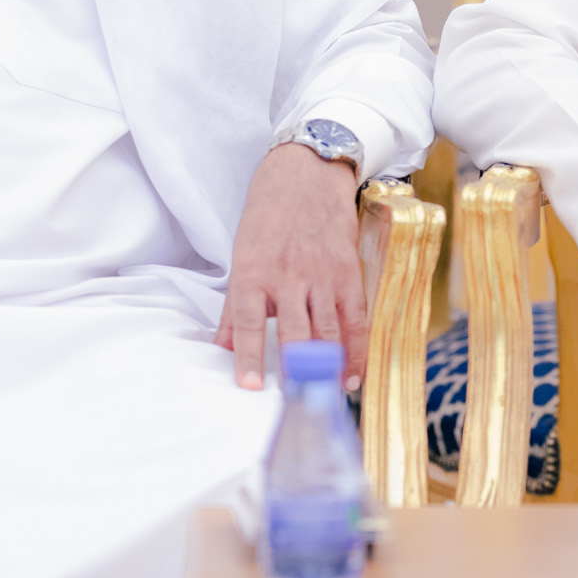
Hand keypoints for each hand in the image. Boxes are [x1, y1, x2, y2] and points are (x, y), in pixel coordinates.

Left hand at [216, 144, 364, 391]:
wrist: (306, 175)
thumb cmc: (267, 217)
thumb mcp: (240, 256)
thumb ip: (233, 308)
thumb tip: (221, 348)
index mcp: (253, 271)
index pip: (249, 322)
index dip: (250, 357)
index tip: (251, 388)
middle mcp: (287, 275)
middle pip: (295, 332)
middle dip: (296, 371)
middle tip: (297, 402)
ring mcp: (321, 274)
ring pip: (327, 330)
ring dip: (328, 367)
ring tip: (325, 395)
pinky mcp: (347, 272)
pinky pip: (355, 318)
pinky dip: (356, 349)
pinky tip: (352, 374)